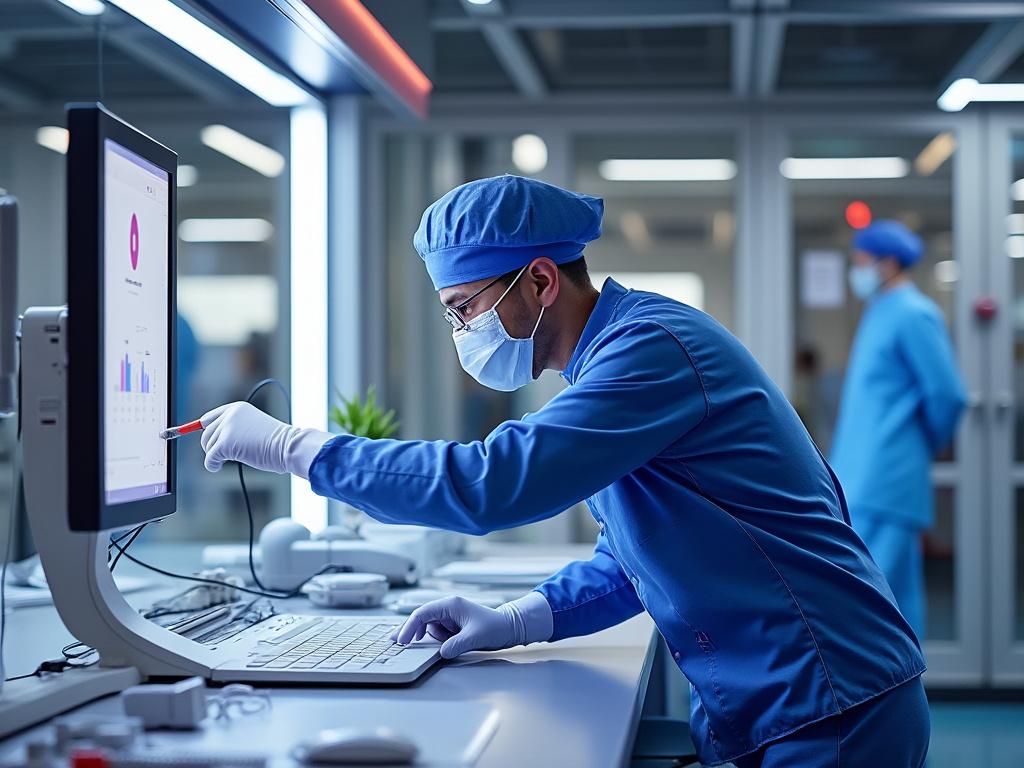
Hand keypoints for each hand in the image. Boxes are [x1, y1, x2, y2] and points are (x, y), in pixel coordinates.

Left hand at [200, 402, 332, 478]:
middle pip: (206, 433)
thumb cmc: (276, 442)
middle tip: (221, 456)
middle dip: (211, 446)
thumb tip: (212, 442)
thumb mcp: (253, 428)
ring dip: (215, 456)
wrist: (288, 446)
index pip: (209, 418)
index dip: (205, 430)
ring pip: (208, 446)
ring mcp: (227, 428)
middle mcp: (230, 415)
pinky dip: (211, 465)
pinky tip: (217, 467)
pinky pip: (210, 457)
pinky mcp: (225, 443)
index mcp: (237, 408)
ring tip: (228, 460)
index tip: (207, 440)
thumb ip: (234, 430)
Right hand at [392, 593, 552, 659]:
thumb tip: (441, 653)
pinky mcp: (453, 625)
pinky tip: (452, 643)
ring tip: (454, 642)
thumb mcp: (475, 638)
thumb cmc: (495, 627)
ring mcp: (450, 616)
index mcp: (451, 605)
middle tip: (396, 642)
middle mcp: (448, 608)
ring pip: (430, 628)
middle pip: (421, 618)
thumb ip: (456, 645)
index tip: (402, 640)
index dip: (409, 627)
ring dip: (434, 638)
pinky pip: (439, 633)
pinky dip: (440, 640)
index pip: (422, 614)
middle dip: (410, 631)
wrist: (510, 628)